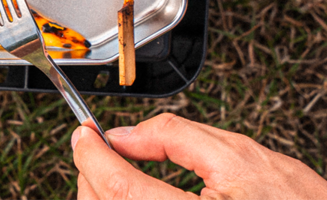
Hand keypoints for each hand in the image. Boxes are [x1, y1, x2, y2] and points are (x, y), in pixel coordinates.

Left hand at [71, 114, 326, 199]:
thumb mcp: (243, 158)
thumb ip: (178, 138)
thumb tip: (126, 133)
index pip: (118, 185)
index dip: (90, 154)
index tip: (83, 136)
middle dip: (91, 174)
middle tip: (96, 149)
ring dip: (102, 197)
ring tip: (115, 173)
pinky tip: (133, 197)